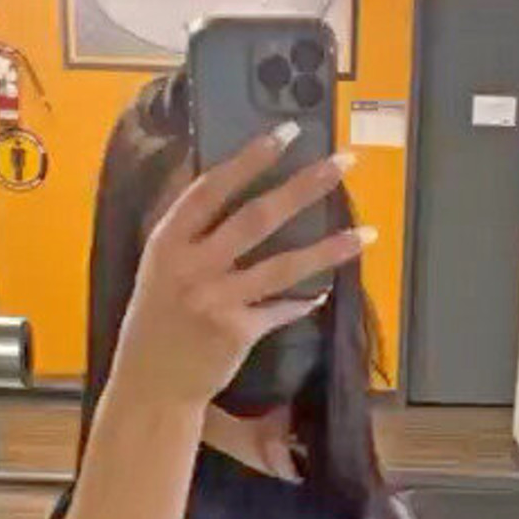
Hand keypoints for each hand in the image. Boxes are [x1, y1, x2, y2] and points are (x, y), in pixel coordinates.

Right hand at [110, 127, 370, 410]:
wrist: (151, 385)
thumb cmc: (157, 321)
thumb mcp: (159, 267)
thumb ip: (190, 231)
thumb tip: (227, 184)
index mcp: (167, 241)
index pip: (211, 188)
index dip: (249, 159)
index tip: (286, 134)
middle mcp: (191, 266)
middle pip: (257, 218)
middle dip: (304, 186)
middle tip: (344, 162)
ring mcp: (216, 300)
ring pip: (283, 266)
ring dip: (328, 249)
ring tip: (366, 233)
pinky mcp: (236, 332)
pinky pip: (282, 309)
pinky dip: (305, 300)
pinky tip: (326, 290)